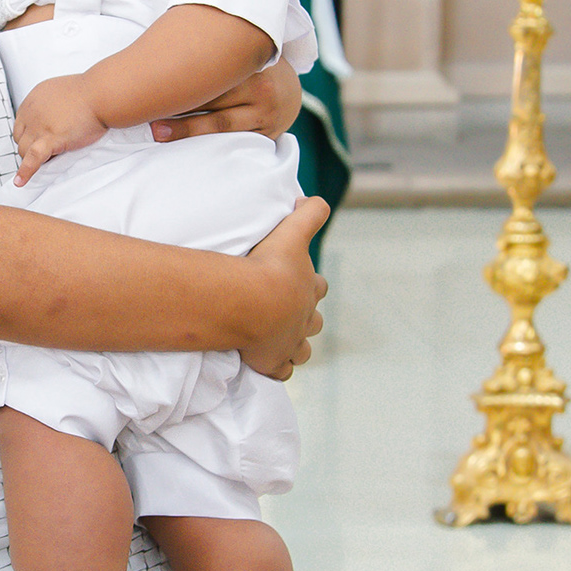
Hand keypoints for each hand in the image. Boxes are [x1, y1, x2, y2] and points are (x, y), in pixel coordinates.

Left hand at [13, 74, 105, 184]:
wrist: (100, 95)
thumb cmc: (90, 92)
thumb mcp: (61, 91)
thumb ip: (53, 104)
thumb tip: (55, 115)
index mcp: (34, 99)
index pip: (21, 123)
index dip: (30, 134)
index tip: (38, 140)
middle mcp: (32, 112)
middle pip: (20, 137)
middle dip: (30, 146)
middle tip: (48, 151)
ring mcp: (39, 126)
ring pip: (23, 150)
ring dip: (32, 158)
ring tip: (47, 161)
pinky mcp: (50, 139)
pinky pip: (33, 158)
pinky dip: (25, 172)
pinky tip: (20, 182)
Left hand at [152, 54, 300, 144]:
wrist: (290, 91)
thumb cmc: (254, 68)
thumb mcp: (243, 53)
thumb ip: (219, 50)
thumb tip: (168, 40)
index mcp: (254, 63)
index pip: (214, 72)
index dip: (182, 78)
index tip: (152, 82)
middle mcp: (261, 89)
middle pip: (212, 98)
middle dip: (178, 105)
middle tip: (145, 111)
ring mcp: (265, 115)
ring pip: (220, 124)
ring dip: (186, 129)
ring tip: (157, 132)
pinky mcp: (266, 136)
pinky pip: (233, 142)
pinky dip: (207, 145)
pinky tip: (186, 150)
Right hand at [236, 198, 328, 378]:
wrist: (252, 302)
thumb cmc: (271, 266)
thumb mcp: (292, 231)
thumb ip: (309, 212)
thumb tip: (311, 198)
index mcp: (308, 289)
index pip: (318, 286)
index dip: (312, 284)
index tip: (302, 282)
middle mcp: (304, 318)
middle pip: (315, 322)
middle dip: (306, 318)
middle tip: (288, 314)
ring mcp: (290, 343)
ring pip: (303, 351)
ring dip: (295, 346)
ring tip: (278, 342)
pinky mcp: (273, 362)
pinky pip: (281, 372)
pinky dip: (277, 369)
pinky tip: (267, 365)